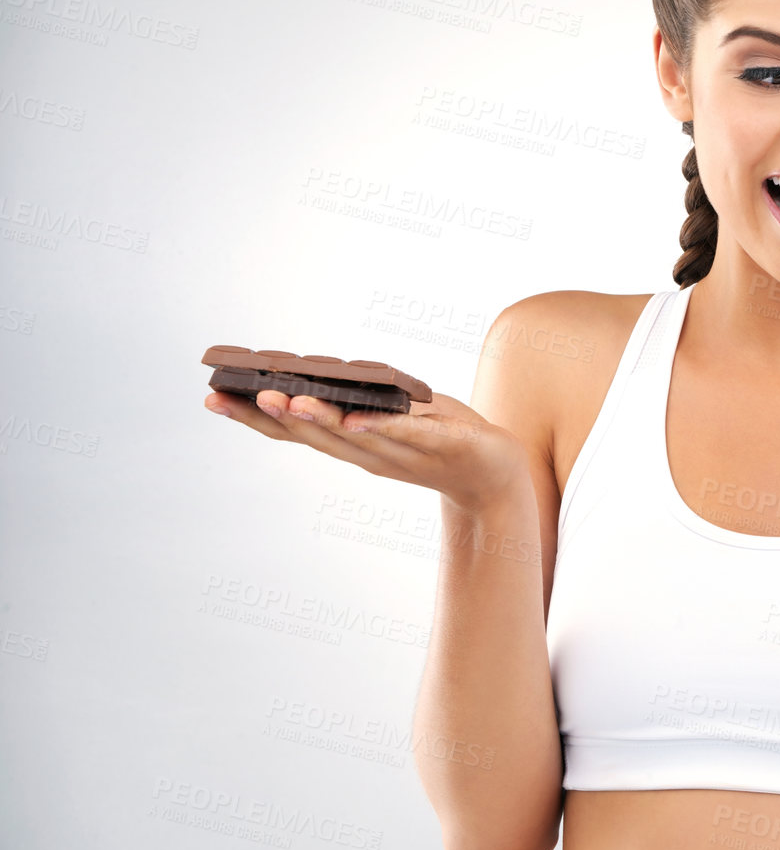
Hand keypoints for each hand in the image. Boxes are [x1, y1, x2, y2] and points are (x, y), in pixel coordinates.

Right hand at [203, 386, 530, 513]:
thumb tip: (318, 376)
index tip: (211, 396)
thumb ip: (359, 400)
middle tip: (227, 395)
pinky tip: (356, 420)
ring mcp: (402, 451)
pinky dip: (381, 427)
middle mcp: (368, 452)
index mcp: (353, 442)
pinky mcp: (441, 444)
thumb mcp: (394, 412)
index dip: (252, 416)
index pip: (294, 430)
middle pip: (310, 434)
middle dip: (268, 414)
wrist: (497, 473)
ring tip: (283, 400)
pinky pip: (407, 435)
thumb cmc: (443, 435)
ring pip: (351, 434)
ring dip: (316, 418)